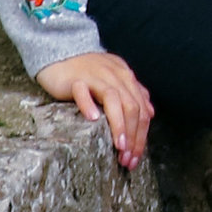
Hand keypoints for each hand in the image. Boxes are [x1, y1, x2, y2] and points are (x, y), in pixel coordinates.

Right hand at [35, 47, 153, 168]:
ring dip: (119, 125)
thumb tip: (150, 113)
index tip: (135, 157)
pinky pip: (83, 91)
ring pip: (113, 100)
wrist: (61, 53)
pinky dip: (89, 105)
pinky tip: (92, 119)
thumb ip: (133, 94)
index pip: (141, 109)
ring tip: (119, 146)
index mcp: (126, 78)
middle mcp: (115, 75)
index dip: (141, 135)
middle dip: (133, 135)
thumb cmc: (88, 71)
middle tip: (127, 158)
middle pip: (131, 106)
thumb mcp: (115, 80)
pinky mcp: (75, 78)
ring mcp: (95, 76)